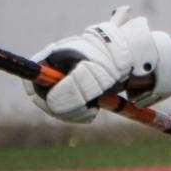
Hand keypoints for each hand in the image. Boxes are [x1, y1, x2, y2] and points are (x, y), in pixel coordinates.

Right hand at [25, 7, 170, 121]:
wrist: (137, 63)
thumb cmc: (114, 61)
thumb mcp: (95, 73)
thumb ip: (73, 88)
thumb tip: (53, 105)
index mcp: (54, 55)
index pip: (32, 76)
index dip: (40, 93)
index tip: (57, 105)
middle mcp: (56, 68)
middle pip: (44, 95)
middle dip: (62, 108)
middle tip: (85, 111)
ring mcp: (67, 81)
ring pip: (58, 106)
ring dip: (74, 113)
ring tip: (93, 109)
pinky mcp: (78, 93)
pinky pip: (71, 110)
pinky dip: (81, 114)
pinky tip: (94, 110)